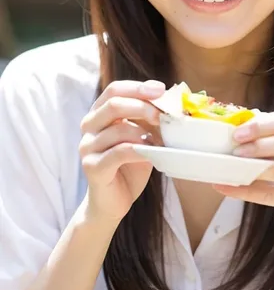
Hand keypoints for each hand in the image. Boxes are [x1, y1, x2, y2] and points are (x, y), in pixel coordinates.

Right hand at [79, 79, 164, 223]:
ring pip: (119, 129)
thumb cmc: (129, 166)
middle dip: (143, 106)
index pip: (114, 90)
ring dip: (146, 133)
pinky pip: (120, 152)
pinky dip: (141, 150)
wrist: (113, 202)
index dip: (138, 87)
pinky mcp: (92, 167)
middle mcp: (88, 127)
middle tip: (164, 116)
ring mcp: (87, 147)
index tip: (161, 89)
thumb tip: (170, 100)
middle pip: (114, 104)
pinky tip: (152, 153)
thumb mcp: (141, 137)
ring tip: (160, 142)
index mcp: (98, 114)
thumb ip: (147, 119)